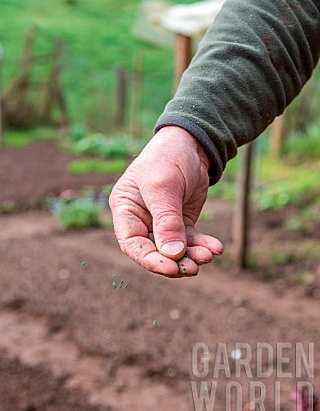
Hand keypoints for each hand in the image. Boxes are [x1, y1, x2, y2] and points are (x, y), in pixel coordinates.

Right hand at [109, 126, 222, 276]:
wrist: (192, 143)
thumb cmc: (168, 157)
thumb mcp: (164, 186)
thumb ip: (167, 220)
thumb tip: (173, 255)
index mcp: (125, 209)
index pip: (132, 243)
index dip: (149, 259)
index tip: (172, 267)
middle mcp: (141, 220)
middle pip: (154, 251)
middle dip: (175, 262)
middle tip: (195, 267)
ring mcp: (161, 223)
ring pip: (174, 250)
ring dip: (191, 256)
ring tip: (209, 255)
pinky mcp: (180, 223)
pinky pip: (189, 241)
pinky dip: (201, 246)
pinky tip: (215, 247)